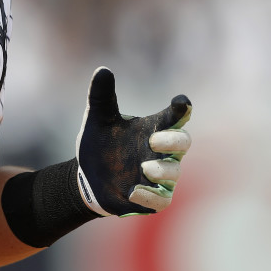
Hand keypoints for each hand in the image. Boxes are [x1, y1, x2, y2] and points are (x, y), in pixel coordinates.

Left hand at [74, 67, 192, 215]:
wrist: (86, 178)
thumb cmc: (99, 144)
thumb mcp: (97, 119)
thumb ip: (101, 96)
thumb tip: (102, 70)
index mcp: (152, 129)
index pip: (174, 116)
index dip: (181, 108)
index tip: (182, 101)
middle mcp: (160, 151)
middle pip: (183, 142)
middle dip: (174, 140)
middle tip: (153, 140)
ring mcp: (158, 176)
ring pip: (173, 172)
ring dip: (161, 170)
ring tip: (142, 168)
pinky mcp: (152, 198)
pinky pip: (161, 200)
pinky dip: (150, 196)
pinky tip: (134, 191)